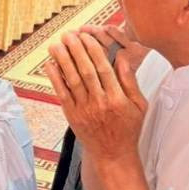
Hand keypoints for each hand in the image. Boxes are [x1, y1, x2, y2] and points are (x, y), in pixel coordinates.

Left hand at [44, 31, 146, 160]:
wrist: (113, 154)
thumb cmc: (128, 128)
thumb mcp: (139, 105)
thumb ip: (130, 81)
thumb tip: (122, 57)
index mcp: (117, 99)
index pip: (104, 69)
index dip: (93, 51)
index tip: (87, 36)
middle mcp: (100, 103)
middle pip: (85, 71)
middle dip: (76, 50)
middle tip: (68, 34)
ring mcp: (84, 110)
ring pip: (71, 80)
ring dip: (62, 60)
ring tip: (56, 44)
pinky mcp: (72, 116)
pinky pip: (62, 94)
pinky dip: (55, 78)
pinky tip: (50, 64)